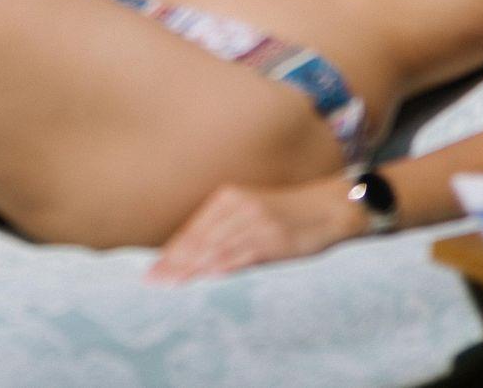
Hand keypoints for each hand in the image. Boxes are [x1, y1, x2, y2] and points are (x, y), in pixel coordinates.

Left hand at [147, 180, 362, 282]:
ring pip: (216, 248)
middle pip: (198, 239)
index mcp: (227, 198)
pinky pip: (243, 254)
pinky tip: (208, 278)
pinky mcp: (273, 237)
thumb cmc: (288, 213)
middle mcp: (237, 206)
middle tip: (152, 282)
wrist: (330, 206)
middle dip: (174, 263)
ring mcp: (255, 221)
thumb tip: (198, 258)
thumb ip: (225, 229)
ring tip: (173, 285)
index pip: (192, 229)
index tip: (152, 271)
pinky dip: (224, 267)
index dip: (171, 252)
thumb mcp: (251, 212)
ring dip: (193, 269)